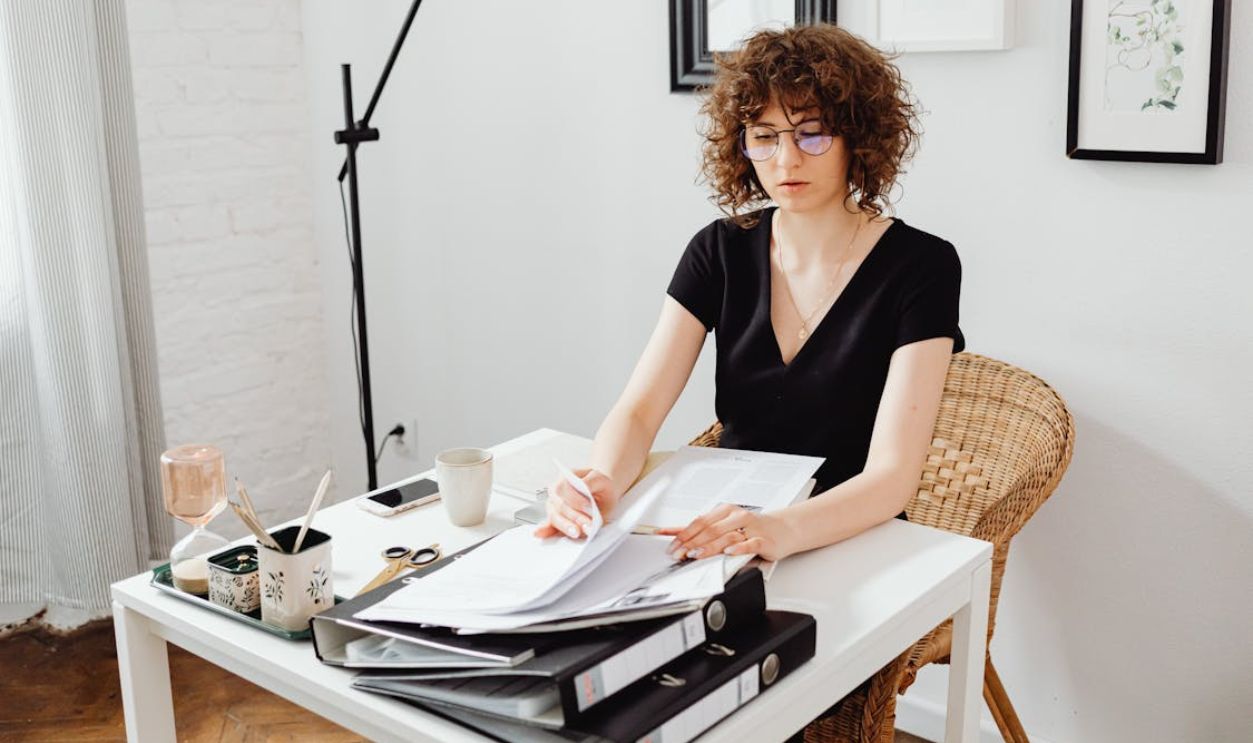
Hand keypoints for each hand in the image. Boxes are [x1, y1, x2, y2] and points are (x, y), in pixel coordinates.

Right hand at [533, 468, 617, 539]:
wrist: (602, 495)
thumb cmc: (600, 487)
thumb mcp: (600, 480)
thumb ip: (591, 482)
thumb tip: (584, 487)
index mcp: (565, 478)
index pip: (563, 488)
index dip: (575, 499)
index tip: (589, 508)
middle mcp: (556, 492)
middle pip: (559, 505)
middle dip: (574, 516)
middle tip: (588, 525)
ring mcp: (554, 506)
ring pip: (554, 516)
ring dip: (566, 526)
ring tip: (578, 533)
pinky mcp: (555, 519)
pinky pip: (548, 526)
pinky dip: (545, 530)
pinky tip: (540, 534)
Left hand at [658, 504, 794, 561]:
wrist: (784, 529)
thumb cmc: (753, 528)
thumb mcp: (726, 525)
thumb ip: (704, 531)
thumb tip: (676, 535)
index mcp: (725, 511)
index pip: (700, 521)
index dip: (684, 534)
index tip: (672, 545)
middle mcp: (737, 517)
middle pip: (710, 529)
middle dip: (691, 543)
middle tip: (679, 554)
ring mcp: (750, 528)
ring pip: (726, 537)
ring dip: (709, 547)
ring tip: (696, 554)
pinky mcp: (763, 540)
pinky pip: (749, 543)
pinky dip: (738, 548)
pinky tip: (729, 552)